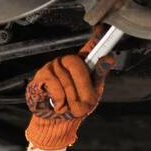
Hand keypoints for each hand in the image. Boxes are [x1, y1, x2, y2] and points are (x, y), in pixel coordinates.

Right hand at [23, 25, 109, 149]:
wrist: (58, 123)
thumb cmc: (75, 106)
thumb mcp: (93, 93)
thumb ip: (99, 74)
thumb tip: (108, 58)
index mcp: (81, 64)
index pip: (89, 47)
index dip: (95, 37)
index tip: (101, 27)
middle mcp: (66, 61)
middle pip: (76, 64)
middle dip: (83, 87)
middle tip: (84, 102)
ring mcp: (52, 67)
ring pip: (66, 79)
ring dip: (71, 99)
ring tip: (69, 106)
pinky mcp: (41, 77)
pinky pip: (55, 86)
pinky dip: (60, 100)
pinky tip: (58, 104)